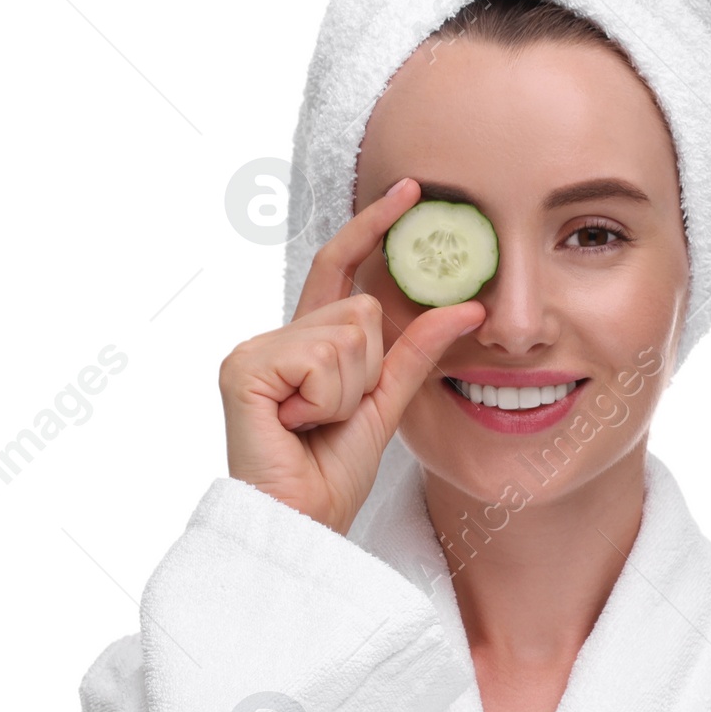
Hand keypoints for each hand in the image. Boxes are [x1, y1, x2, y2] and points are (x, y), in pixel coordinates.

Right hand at [219, 178, 484, 534]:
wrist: (302, 521)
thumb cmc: (332, 472)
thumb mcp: (387, 403)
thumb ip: (417, 352)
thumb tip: (467, 305)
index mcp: (307, 342)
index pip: (341, 267)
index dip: (373, 227)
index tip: (409, 190)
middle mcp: (276, 337)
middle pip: (360, 308)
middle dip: (367, 368)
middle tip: (334, 415)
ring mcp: (255, 349)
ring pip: (347, 334)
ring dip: (348, 391)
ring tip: (314, 425)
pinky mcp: (244, 366)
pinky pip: (322, 358)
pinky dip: (326, 399)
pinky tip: (296, 425)